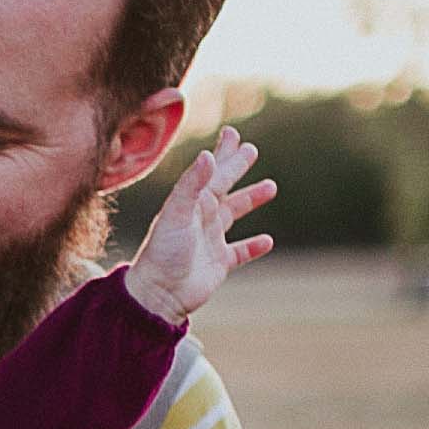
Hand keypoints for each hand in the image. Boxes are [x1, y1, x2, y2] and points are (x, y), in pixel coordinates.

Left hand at [118, 124, 276, 323]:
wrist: (158, 294)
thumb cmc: (162, 253)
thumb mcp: (176, 214)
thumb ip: (191, 186)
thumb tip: (208, 156)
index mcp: (191, 204)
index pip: (211, 172)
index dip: (223, 154)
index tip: (233, 134)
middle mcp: (200, 218)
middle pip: (223, 186)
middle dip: (237, 168)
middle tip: (251, 150)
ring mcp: (210, 240)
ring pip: (234, 214)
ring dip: (251, 200)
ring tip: (271, 186)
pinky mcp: (219, 264)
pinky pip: (240, 252)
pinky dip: (253, 246)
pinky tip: (267, 241)